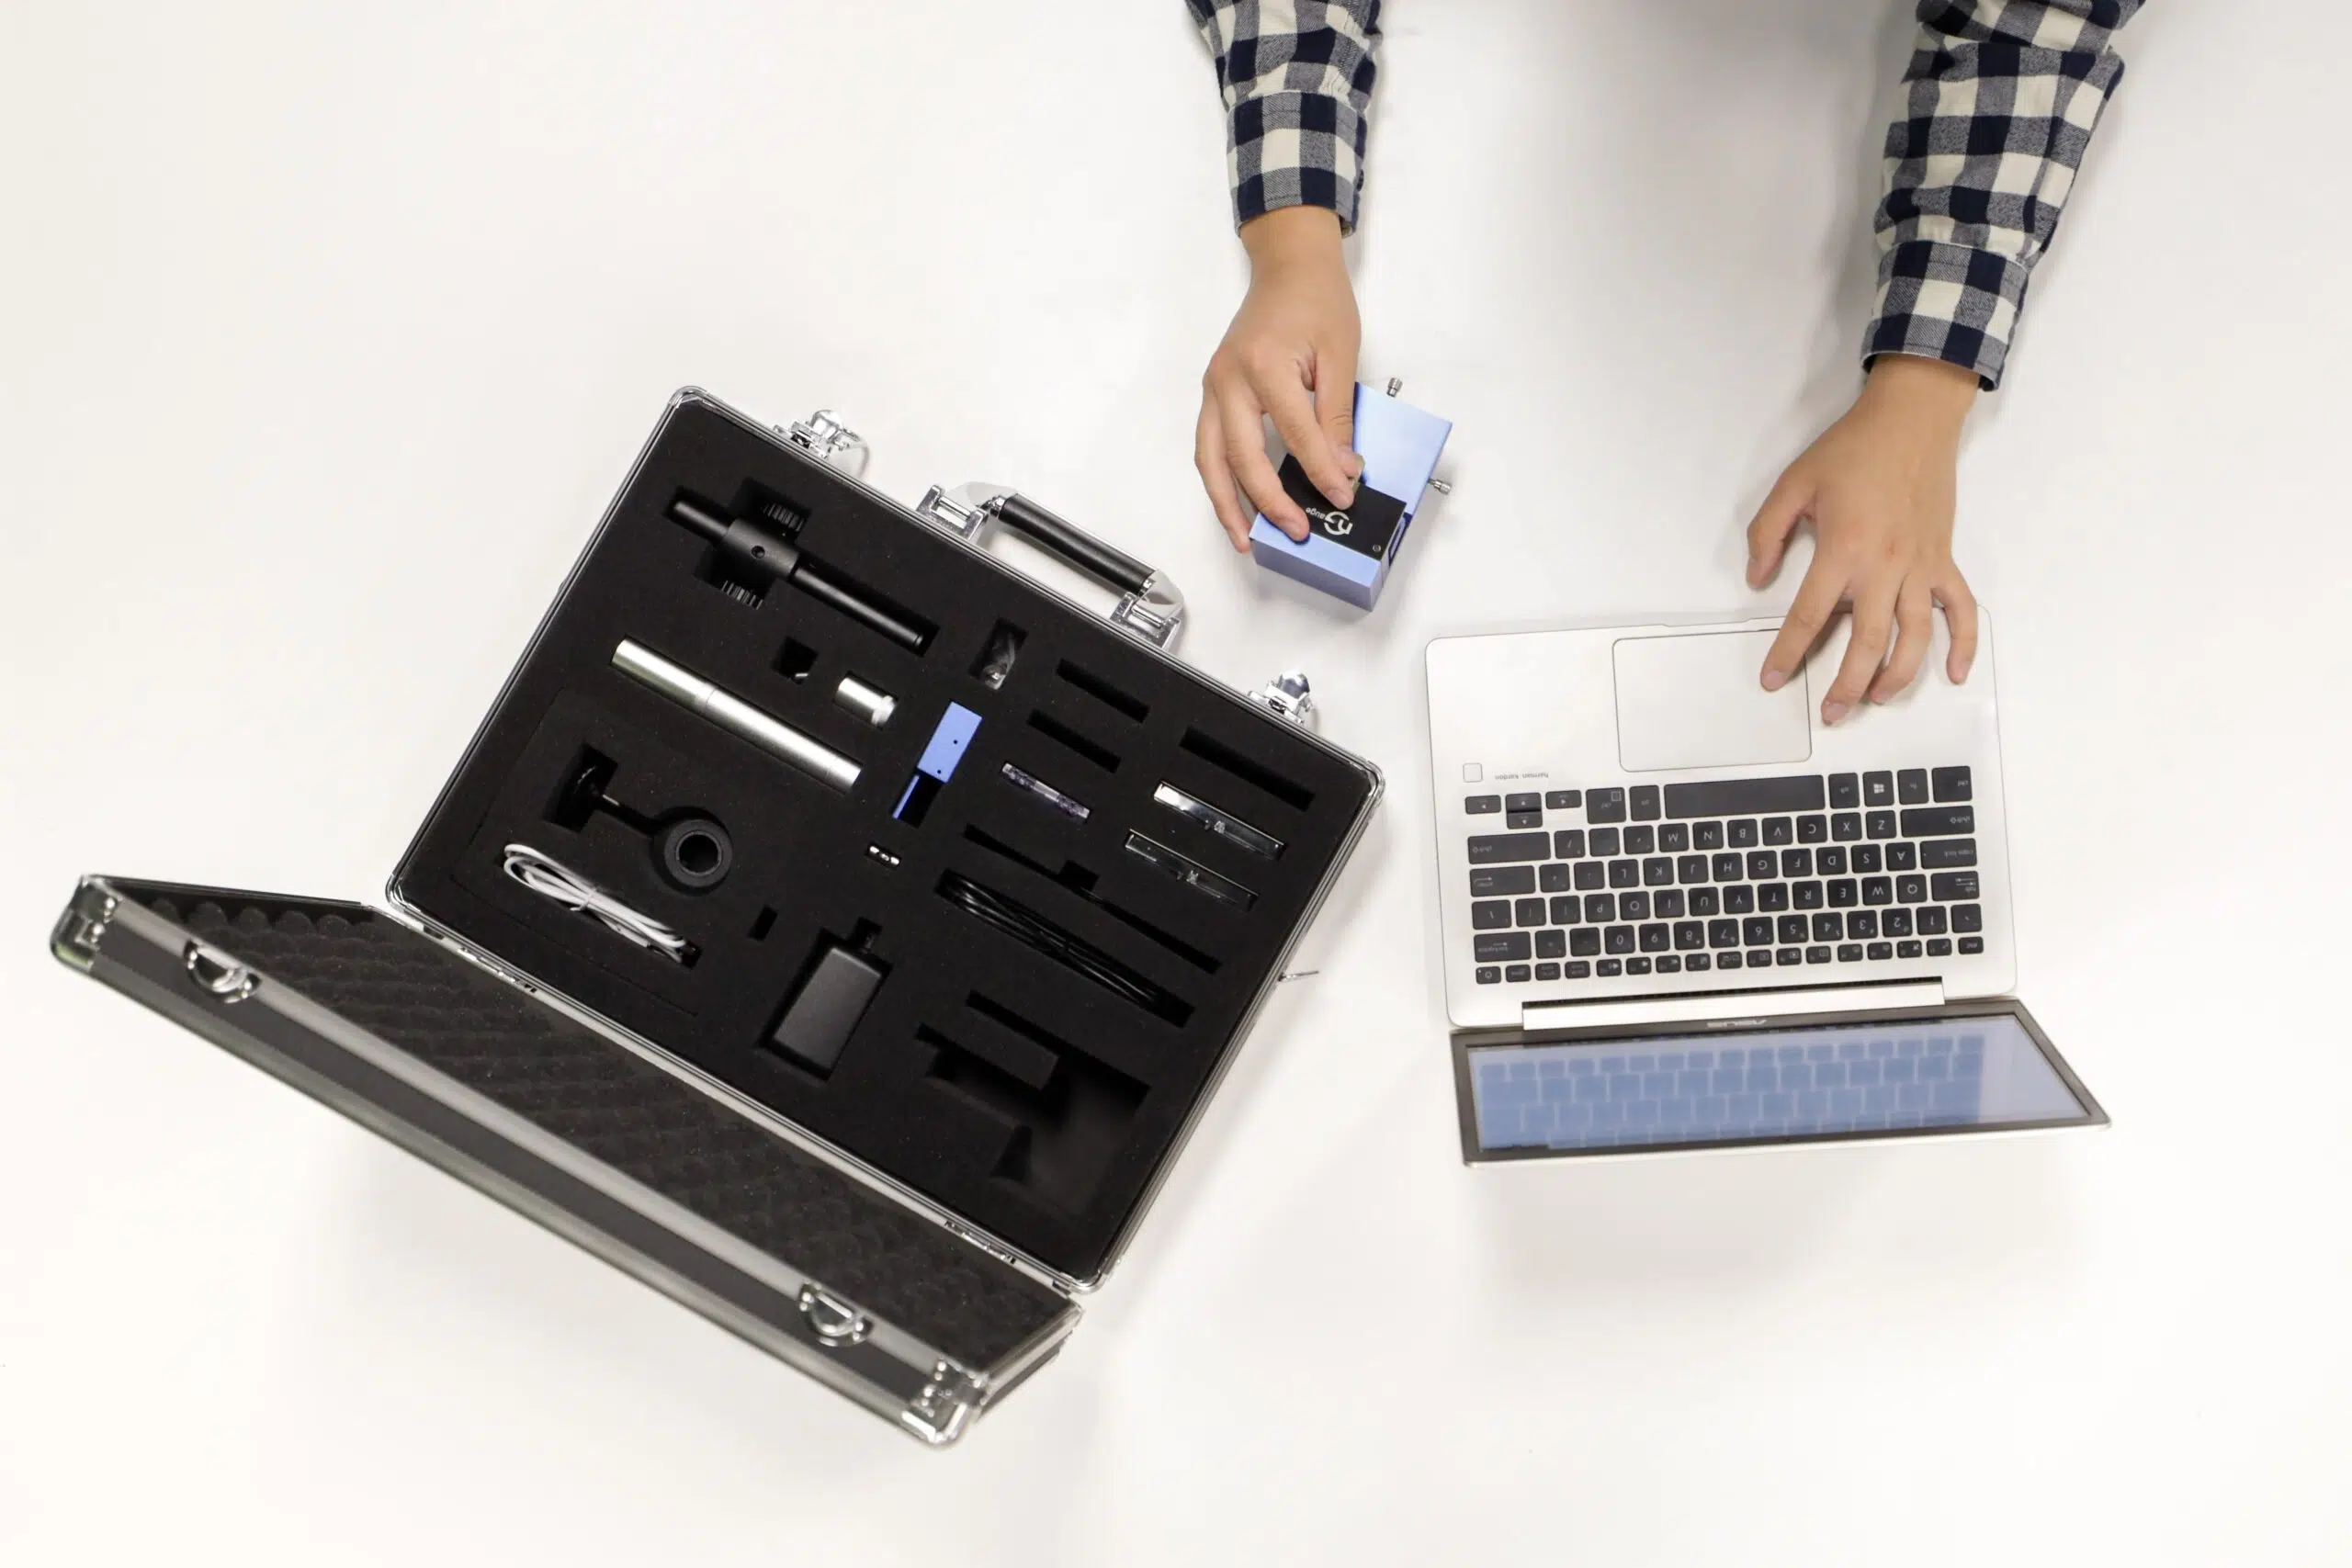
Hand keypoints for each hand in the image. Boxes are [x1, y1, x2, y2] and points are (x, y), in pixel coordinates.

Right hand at [1195, 205, 1362, 549]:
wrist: (1287, 265)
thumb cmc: (1315, 300)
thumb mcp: (1340, 354)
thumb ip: (1337, 416)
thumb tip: (1341, 467)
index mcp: (1265, 366)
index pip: (1296, 436)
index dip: (1320, 473)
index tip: (1342, 498)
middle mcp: (1230, 379)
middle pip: (1242, 457)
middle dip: (1268, 502)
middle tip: (1295, 531)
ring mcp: (1214, 387)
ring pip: (1211, 458)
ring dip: (1226, 503)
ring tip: (1246, 538)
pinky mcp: (1212, 392)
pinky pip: (1208, 445)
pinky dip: (1218, 479)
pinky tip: (1234, 504)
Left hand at [1747, 355, 1982, 722]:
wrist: (1912, 419)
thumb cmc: (1851, 449)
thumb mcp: (1793, 484)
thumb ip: (1767, 533)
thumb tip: (1758, 579)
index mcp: (1844, 549)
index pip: (1811, 616)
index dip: (1788, 652)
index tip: (1773, 680)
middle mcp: (1886, 566)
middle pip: (1868, 642)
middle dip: (1845, 684)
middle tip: (1830, 713)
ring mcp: (1921, 566)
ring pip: (1915, 637)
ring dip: (1897, 676)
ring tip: (1875, 700)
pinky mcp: (1944, 559)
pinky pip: (1961, 609)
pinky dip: (1963, 643)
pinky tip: (1956, 673)